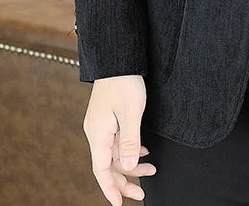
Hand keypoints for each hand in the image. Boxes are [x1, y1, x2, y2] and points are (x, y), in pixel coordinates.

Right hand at [82, 74, 156, 204]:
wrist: (118, 58)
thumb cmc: (124, 82)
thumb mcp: (131, 112)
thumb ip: (130, 141)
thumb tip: (129, 168)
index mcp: (98, 133)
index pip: (101, 170)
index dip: (110, 189)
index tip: (119, 204)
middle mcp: (96, 132)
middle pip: (107, 166)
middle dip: (124, 181)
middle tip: (141, 192)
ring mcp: (101, 126)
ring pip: (114, 155)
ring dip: (131, 165)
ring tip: (151, 170)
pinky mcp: (108, 119)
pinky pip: (117, 143)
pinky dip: (130, 150)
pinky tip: (143, 151)